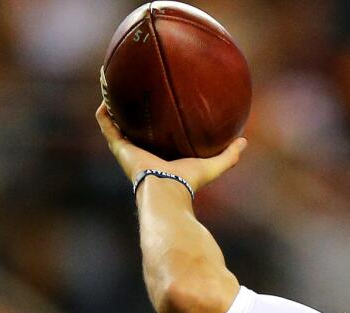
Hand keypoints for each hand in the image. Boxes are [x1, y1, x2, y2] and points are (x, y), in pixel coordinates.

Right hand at [95, 102, 246, 192]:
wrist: (167, 190)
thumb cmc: (188, 181)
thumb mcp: (213, 165)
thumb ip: (229, 155)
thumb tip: (245, 141)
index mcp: (160, 156)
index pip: (155, 136)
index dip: (155, 122)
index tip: (157, 105)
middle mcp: (141, 152)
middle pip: (133, 128)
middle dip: (130, 110)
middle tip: (131, 90)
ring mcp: (128, 150)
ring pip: (116, 123)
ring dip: (112, 106)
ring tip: (110, 86)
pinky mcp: (119, 148)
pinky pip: (107, 126)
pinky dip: (104, 112)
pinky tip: (105, 95)